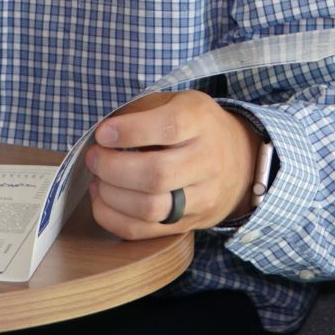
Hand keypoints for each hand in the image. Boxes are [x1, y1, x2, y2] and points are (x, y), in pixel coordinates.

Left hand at [84, 90, 259, 238]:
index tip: (103, 133)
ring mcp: (202, 197)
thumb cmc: (196, 127)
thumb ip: (143, 112)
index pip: (170, 128)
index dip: (130, 131)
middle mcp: (208, 161)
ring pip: (151, 208)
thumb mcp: (178, 103)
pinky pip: (144, 231)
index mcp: (202, 122)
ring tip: (97, 180)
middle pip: (157, 174)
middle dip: (113, 168)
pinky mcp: (189, 223)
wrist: (241, 161)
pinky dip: (113, 218)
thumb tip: (103, 135)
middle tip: (94, 158)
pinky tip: (103, 200)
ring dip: (111, 196)